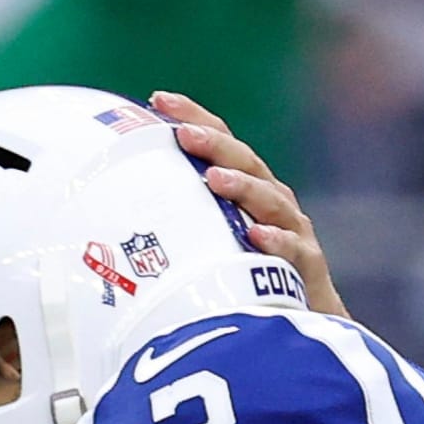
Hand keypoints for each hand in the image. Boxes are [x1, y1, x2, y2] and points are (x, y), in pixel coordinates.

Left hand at [150, 91, 348, 319]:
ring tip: (213, 179)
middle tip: (183, 134)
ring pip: (269, 200)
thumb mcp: (210, 245)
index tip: (158, 99)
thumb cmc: (247, 279)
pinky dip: (275, 240)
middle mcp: (270, 202)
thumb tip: (117, 216)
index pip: (221, 145)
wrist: (303, 323)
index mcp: (247, 191)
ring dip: (242, 187)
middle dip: (215, 145)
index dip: (194, 119)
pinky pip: (292, 249)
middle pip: (246, 163)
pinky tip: (255, 234)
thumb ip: (179, 225)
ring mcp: (291, 230)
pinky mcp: (306, 265)